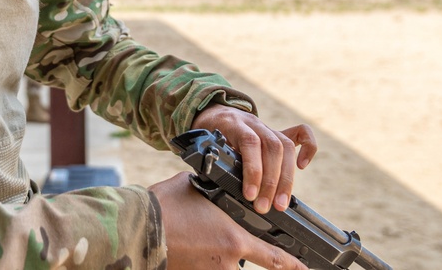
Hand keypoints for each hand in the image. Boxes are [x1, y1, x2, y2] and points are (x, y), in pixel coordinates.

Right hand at [149, 172, 307, 269]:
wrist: (137, 229)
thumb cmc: (165, 206)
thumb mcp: (196, 189)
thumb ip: (214, 190)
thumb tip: (217, 181)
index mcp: (234, 240)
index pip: (273, 258)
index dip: (293, 266)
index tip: (305, 268)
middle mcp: (226, 263)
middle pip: (247, 266)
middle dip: (240, 254)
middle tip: (219, 239)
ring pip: (224, 267)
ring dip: (217, 258)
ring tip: (198, 241)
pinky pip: (204, 269)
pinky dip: (200, 261)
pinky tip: (188, 250)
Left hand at [192, 105, 316, 213]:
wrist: (210, 112)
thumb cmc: (205, 133)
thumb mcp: (202, 144)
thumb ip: (213, 160)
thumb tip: (219, 186)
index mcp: (232, 123)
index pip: (249, 142)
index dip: (253, 169)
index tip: (250, 195)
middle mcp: (253, 122)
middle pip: (272, 147)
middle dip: (271, 182)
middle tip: (264, 207)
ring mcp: (267, 126)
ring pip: (285, 146)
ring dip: (286, 178)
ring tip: (280, 203)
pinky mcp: (277, 131)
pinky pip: (300, 133)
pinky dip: (308, 148)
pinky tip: (302, 166)